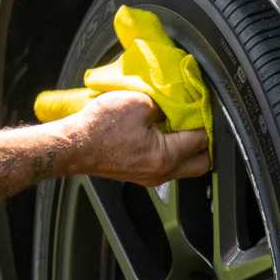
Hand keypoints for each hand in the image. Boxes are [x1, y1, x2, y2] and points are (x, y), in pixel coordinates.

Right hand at [66, 91, 210, 186]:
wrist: (74, 145)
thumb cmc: (99, 127)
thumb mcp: (139, 103)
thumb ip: (165, 105)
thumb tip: (179, 105)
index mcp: (166, 156)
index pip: (202, 140)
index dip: (206, 119)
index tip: (205, 106)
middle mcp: (161, 172)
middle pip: (201, 162)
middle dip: (205, 142)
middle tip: (200, 120)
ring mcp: (150, 177)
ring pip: (184, 167)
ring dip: (187, 148)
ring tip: (181, 125)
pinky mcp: (139, 174)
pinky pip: (167, 166)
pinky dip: (171, 151)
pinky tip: (161, 133)